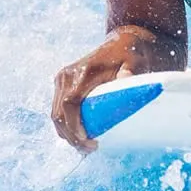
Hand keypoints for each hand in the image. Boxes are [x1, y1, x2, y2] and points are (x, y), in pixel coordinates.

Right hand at [50, 26, 162, 151]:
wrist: (121, 42)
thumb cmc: (130, 54)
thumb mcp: (134, 63)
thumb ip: (130, 72)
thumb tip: (125, 82)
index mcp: (81, 72)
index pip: (69, 103)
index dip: (74, 125)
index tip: (88, 140)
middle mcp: (66, 76)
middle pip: (59, 114)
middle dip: (71, 136)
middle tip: (90, 149)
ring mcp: (62, 79)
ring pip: (56, 114)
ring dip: (67, 133)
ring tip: (86, 145)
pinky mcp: (63, 84)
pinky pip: (59, 109)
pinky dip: (66, 124)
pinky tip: (80, 134)